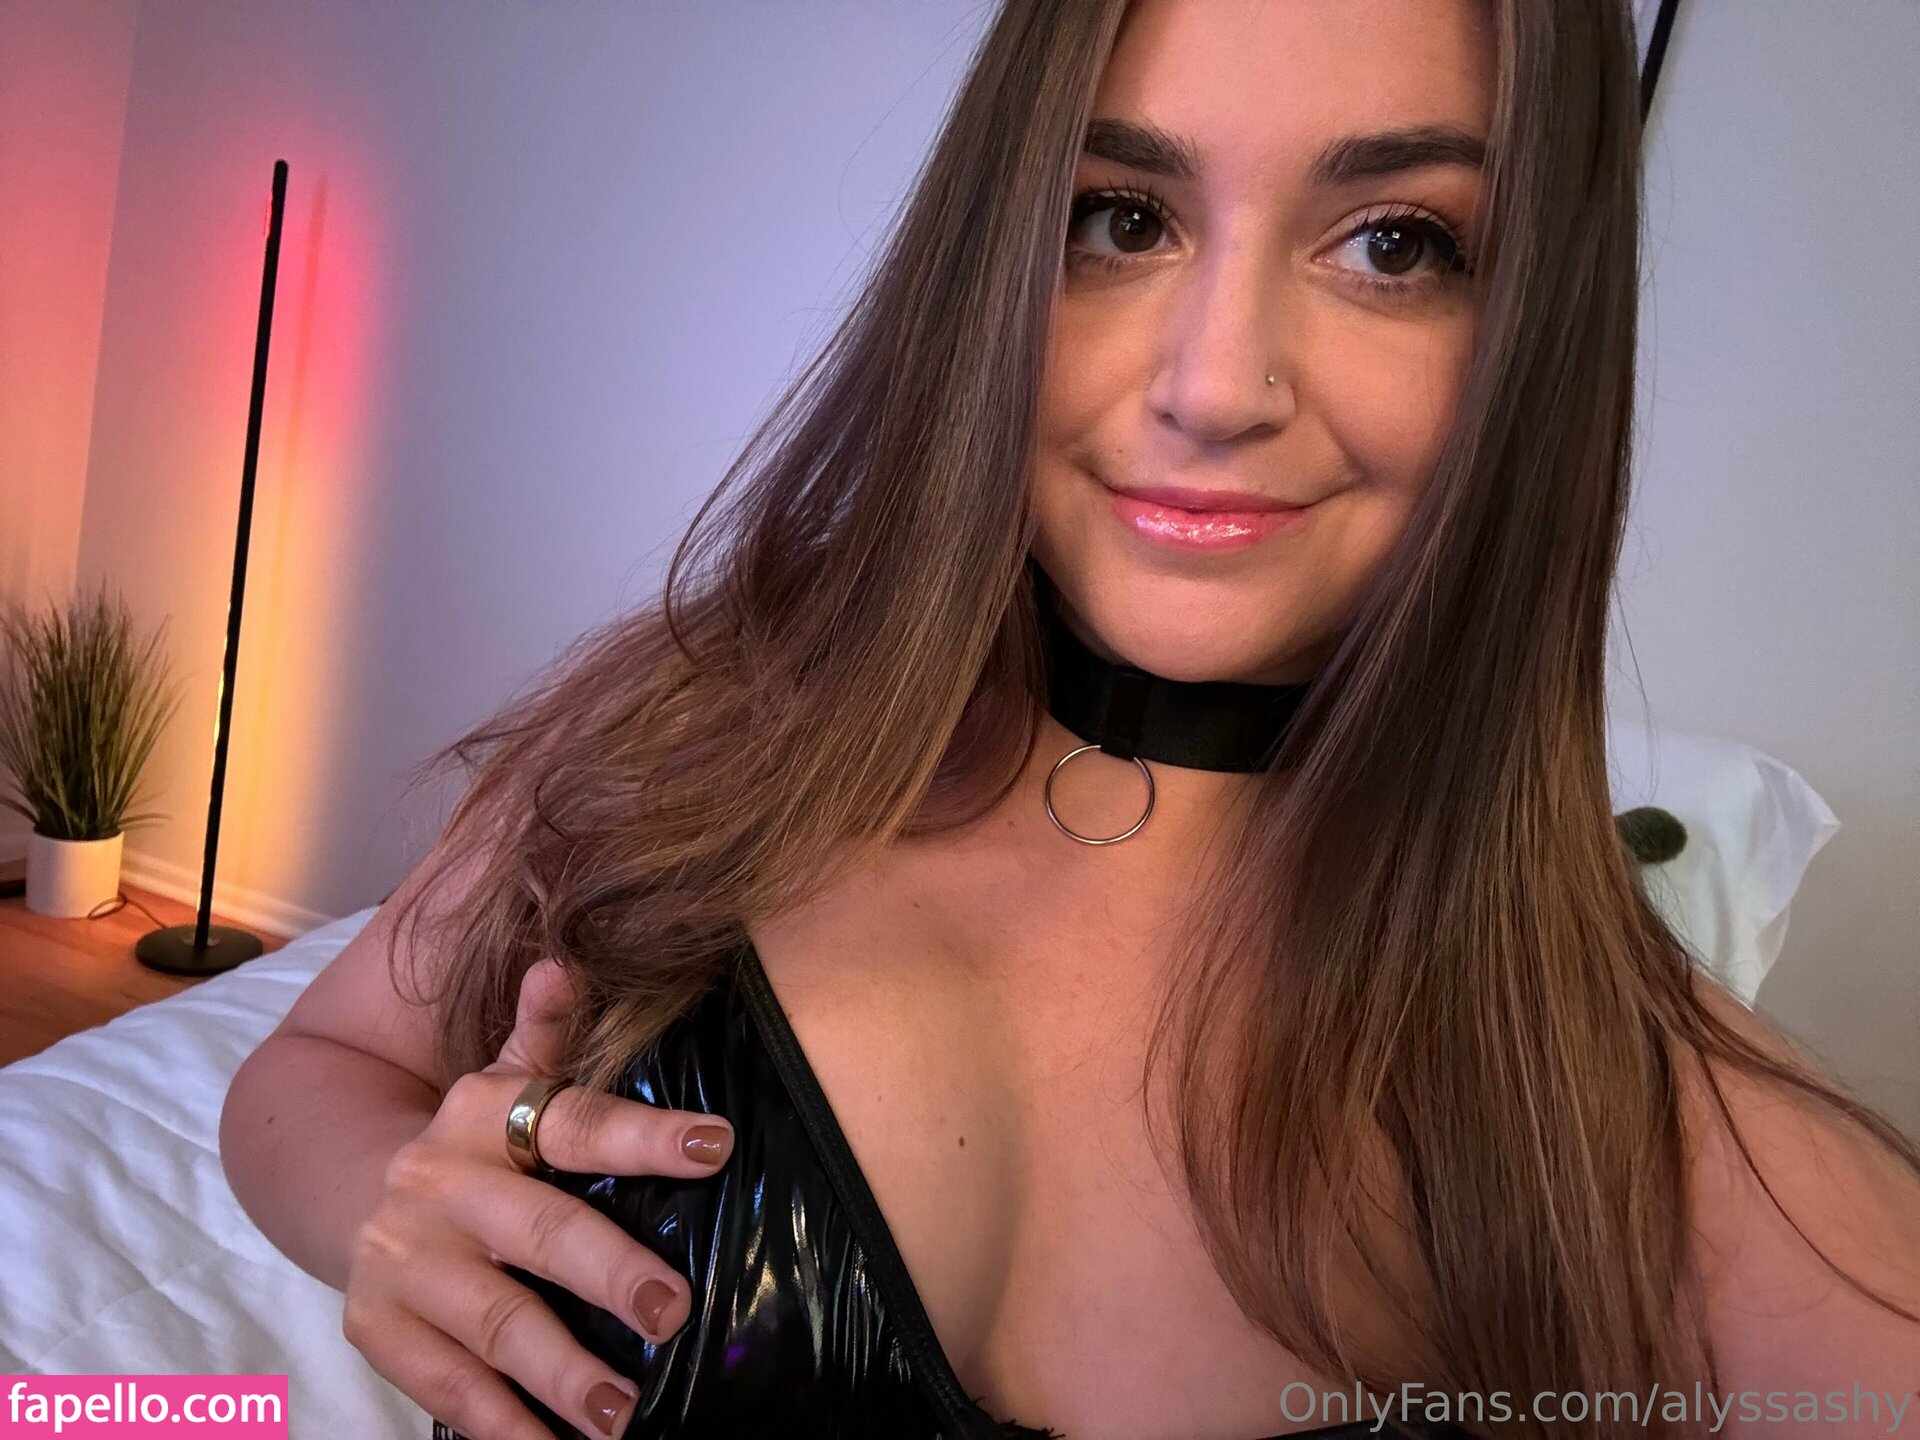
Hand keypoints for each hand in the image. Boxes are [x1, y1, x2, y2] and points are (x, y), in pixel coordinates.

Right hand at [341, 956, 734, 1439]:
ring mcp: (406, 1262)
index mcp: (484, 1114)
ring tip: (622, 1413)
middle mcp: (440, 1184)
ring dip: (559, 1372)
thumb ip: (543, 1033)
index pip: (573, 1120)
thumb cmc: (473, 1142)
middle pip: (536, 1232)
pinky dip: (498, 1424)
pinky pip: (444, 1385)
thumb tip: (564, 961)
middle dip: (607, 1272)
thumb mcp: (501, 1078)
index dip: (644, 1132)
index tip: (718, 1144)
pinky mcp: (380, 1329)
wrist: (344, 1191)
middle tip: (673, 1311)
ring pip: (492, 1321)